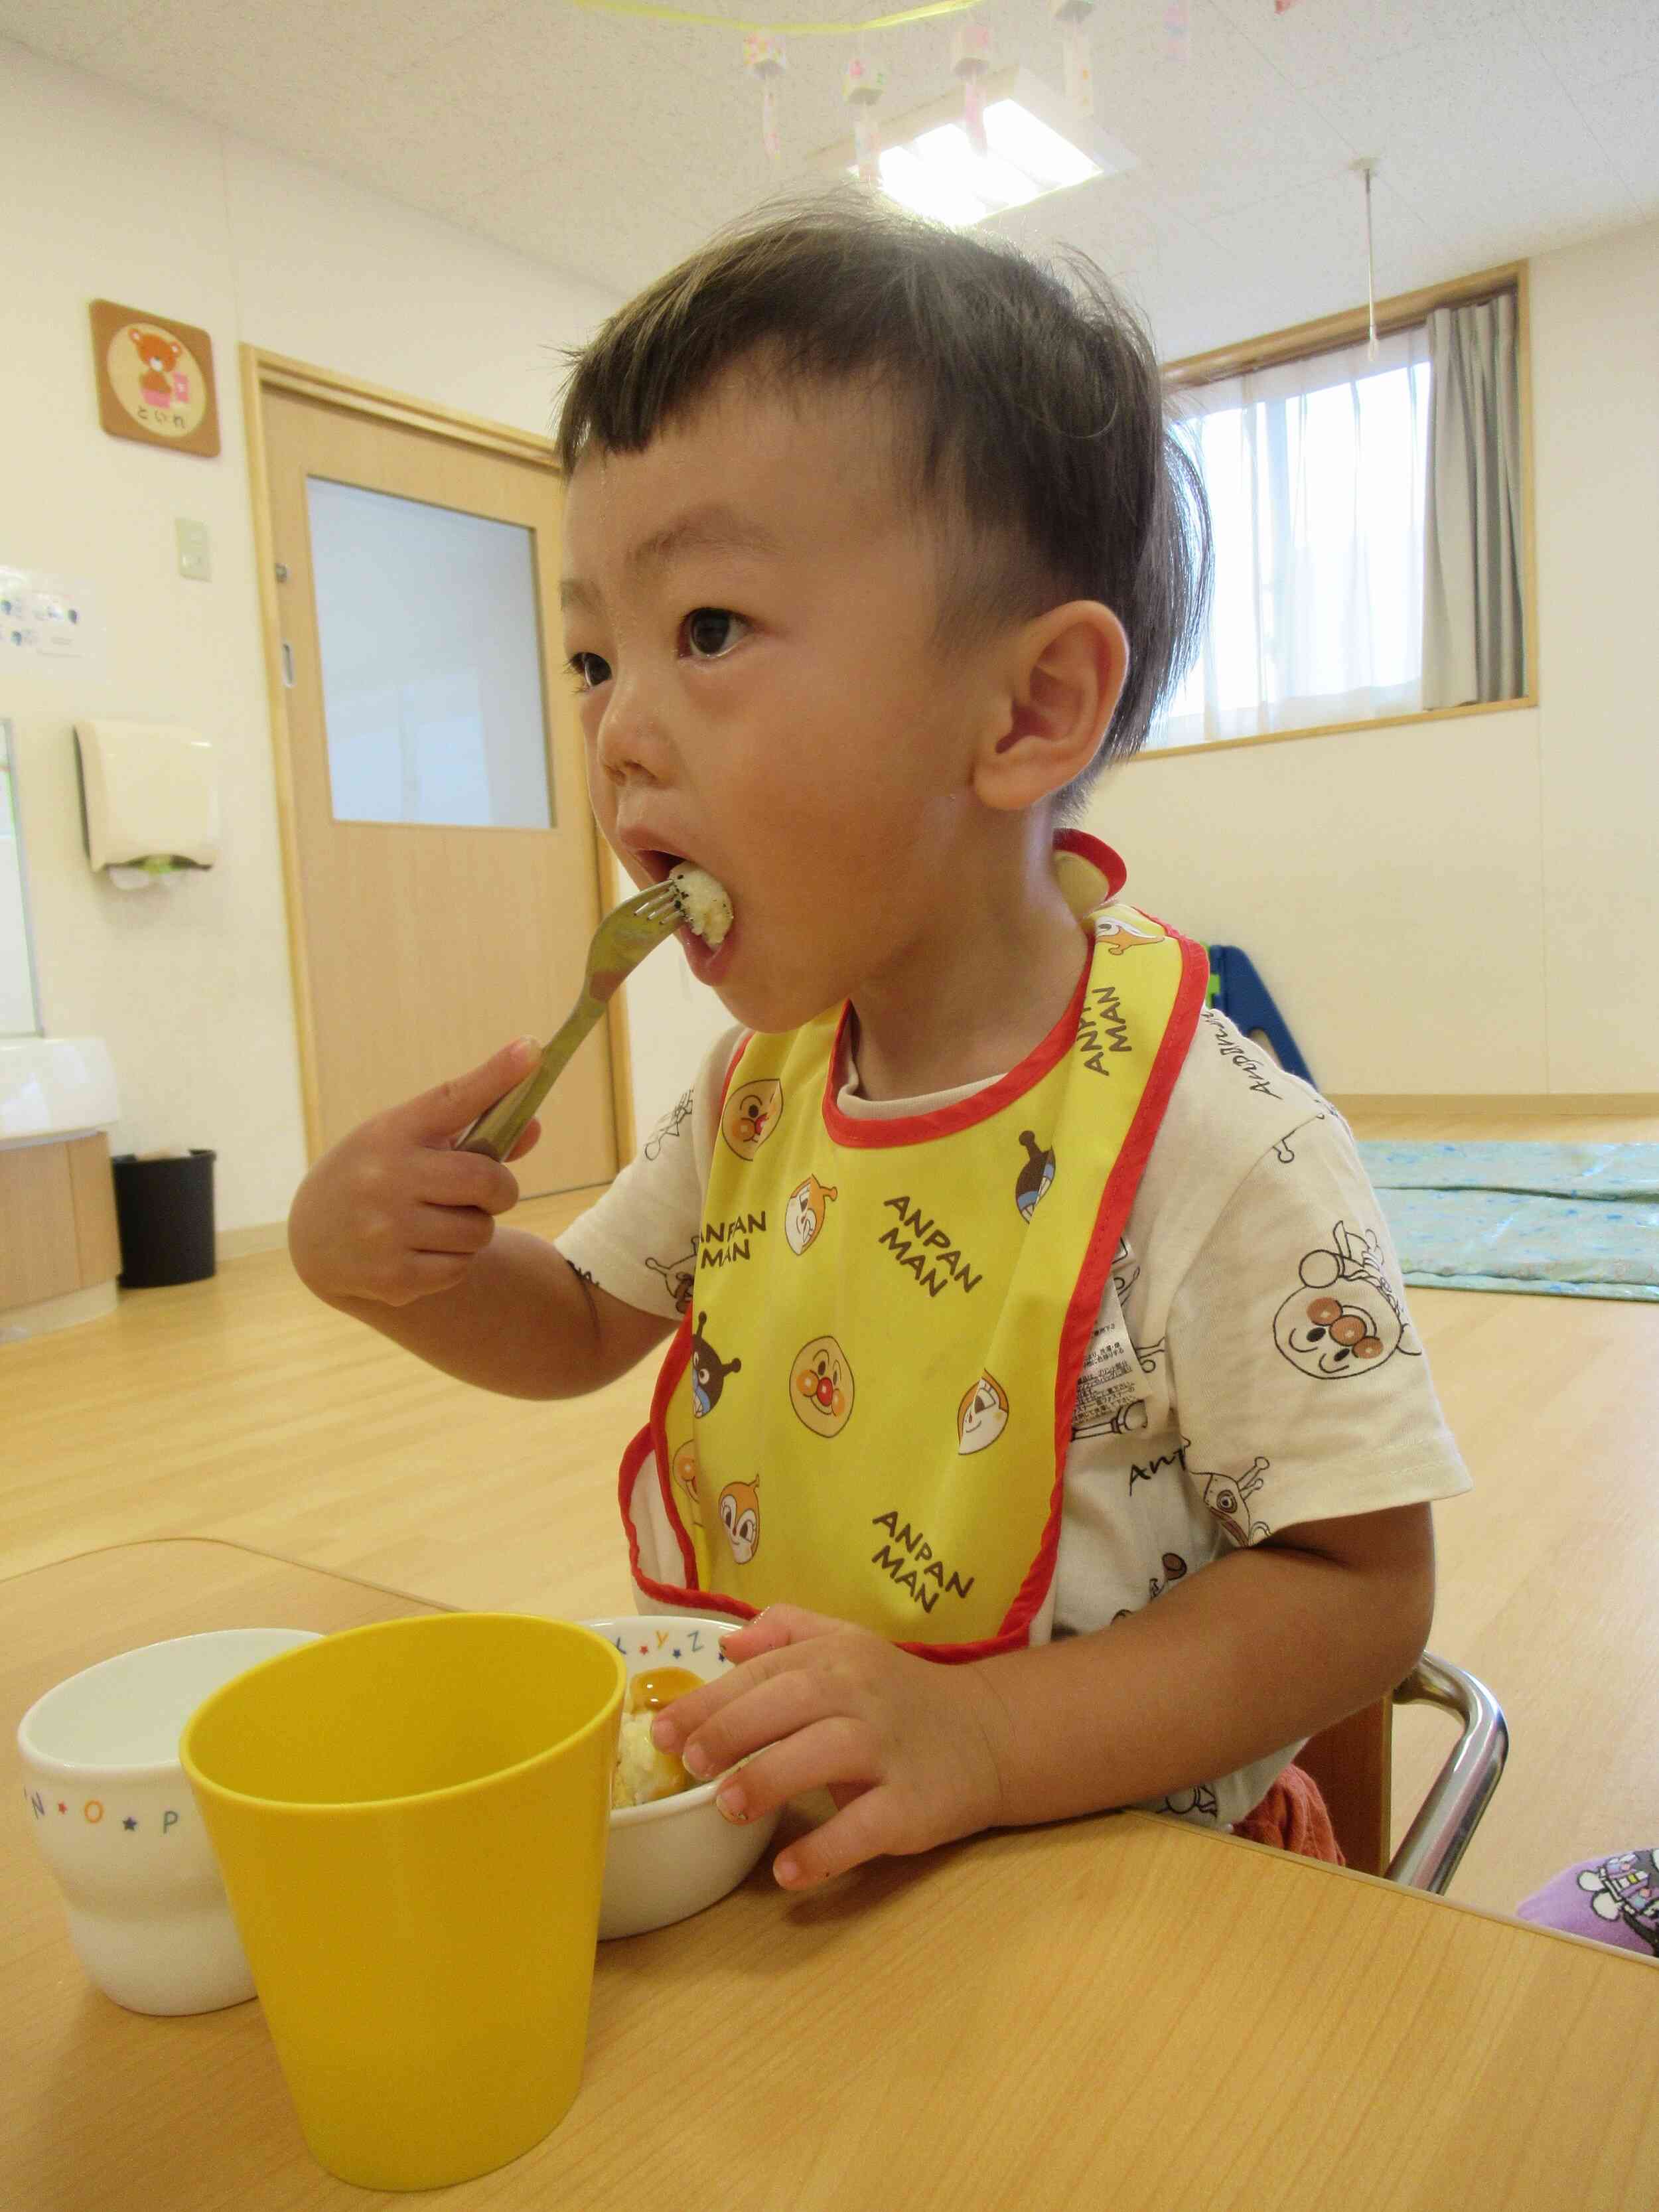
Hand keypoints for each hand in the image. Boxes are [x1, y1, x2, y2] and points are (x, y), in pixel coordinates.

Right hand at [287, 1038, 541, 1307]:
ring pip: (479, 1230)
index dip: (498, 1074)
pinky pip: (459, 1268)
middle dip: (499, 1190)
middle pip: (487, 1181)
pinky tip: (421, 1250)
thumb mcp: (409, 1141)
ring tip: (439, 1222)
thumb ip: (472, 1133)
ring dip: (474, 1229)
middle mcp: (386, 1177)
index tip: (535, 1049)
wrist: (312, 1235)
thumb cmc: (378, 1174)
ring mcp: (386, 1229)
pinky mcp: (391, 1277)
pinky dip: (453, 1262)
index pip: (454, 1098)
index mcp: (394, 1132)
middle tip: (486, 1192)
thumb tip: (534, 1128)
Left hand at [650, 1606, 1007, 1889]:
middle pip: (789, 1703)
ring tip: (727, 1807)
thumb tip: (727, 1643)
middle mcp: (861, 1696)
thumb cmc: (899, 1693)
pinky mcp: (914, 1804)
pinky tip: (788, 1870)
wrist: (988, 1734)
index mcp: (835, 1657)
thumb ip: (787, 1633)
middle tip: (687, 1764)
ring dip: (771, 1779)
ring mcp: (890, 1750)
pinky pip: (866, 1826)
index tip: (660, 1730)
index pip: (762, 1673)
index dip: (707, 1701)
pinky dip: (826, 1849)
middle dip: (731, 1730)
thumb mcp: (848, 1645)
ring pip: (825, 1755)